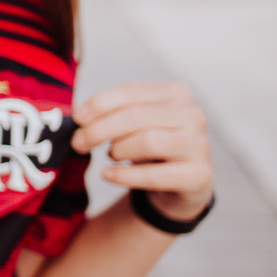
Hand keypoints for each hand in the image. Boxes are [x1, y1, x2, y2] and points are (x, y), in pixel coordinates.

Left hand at [72, 81, 212, 220]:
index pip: (130, 92)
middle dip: (98, 130)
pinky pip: (153, 175)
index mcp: (176, 93)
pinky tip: (108, 175)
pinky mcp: (199, 175)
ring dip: (118, 150)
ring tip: (111, 156)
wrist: (182, 183)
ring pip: (146, 142)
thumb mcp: (135, 124)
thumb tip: (80, 116)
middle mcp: (192, 115)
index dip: (98, 104)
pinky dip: (124, 176)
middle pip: (134, 117)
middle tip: (78, 143)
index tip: (77, 118)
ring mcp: (199, 145)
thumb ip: (112, 113)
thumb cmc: (154, 147)